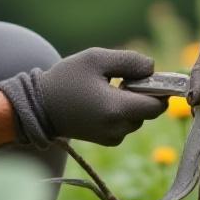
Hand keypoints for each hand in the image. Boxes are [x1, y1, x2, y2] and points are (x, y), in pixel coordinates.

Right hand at [0, 48, 167, 146]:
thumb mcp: (96, 59)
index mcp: (116, 110)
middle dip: (143, 94)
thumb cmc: (66, 80)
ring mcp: (112, 138)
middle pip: (150, 112)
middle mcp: (118, 129)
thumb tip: (153, 68)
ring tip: (108, 88)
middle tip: (121, 78)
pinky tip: (103, 100)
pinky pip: (126, 124)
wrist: (40, 107)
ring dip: (132, 102)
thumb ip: (130, 60)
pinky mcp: (107, 140)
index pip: (157, 105)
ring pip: (139, 118)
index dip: (160, 89)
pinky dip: (122, 111)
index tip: (147, 75)